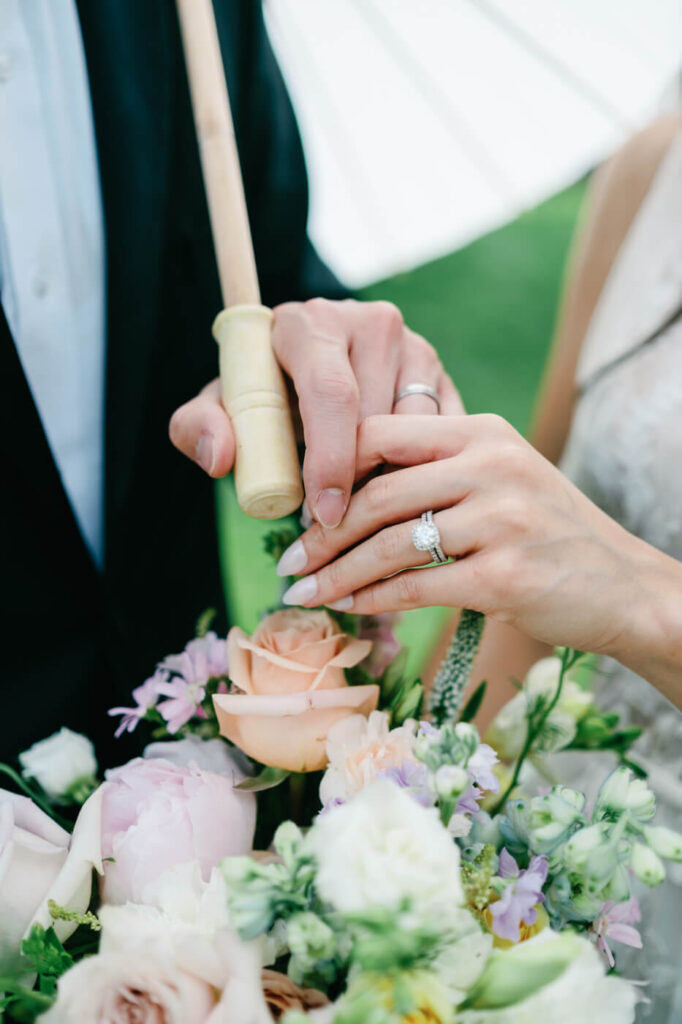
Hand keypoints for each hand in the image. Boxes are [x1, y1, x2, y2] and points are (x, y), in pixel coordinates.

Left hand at [169, 298, 461, 527]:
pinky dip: (420, 474)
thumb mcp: (220, 408)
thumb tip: (219, 458)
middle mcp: (371, 323)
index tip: (323, 515)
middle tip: (333, 527)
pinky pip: (443, 439)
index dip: (329, 460)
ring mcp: (415, 346)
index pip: (330, 393)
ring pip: (417, 434)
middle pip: (377, 419)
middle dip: (357, 482)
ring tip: (357, 511)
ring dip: (391, 481)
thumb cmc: (260, 394)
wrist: (306, 372)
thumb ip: (195, 428)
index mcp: (311, 324)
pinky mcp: (442, 375)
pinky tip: (391, 494)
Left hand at [276, 414, 681, 699]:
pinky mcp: (505, 574)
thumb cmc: (548, 534)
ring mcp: (501, 518)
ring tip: (303, 593)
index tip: (300, 505)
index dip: (328, 468)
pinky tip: (348, 608)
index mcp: (481, 432)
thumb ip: (439, 472)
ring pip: (389, 544)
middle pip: (377, 493)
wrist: (623, 585)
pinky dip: (372, 600)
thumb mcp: (502, 478)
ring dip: (336, 573)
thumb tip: (350, 492)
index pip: (381, 433)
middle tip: (288, 560)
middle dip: (320, 532)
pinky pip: (416, 586)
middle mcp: (491, 465)